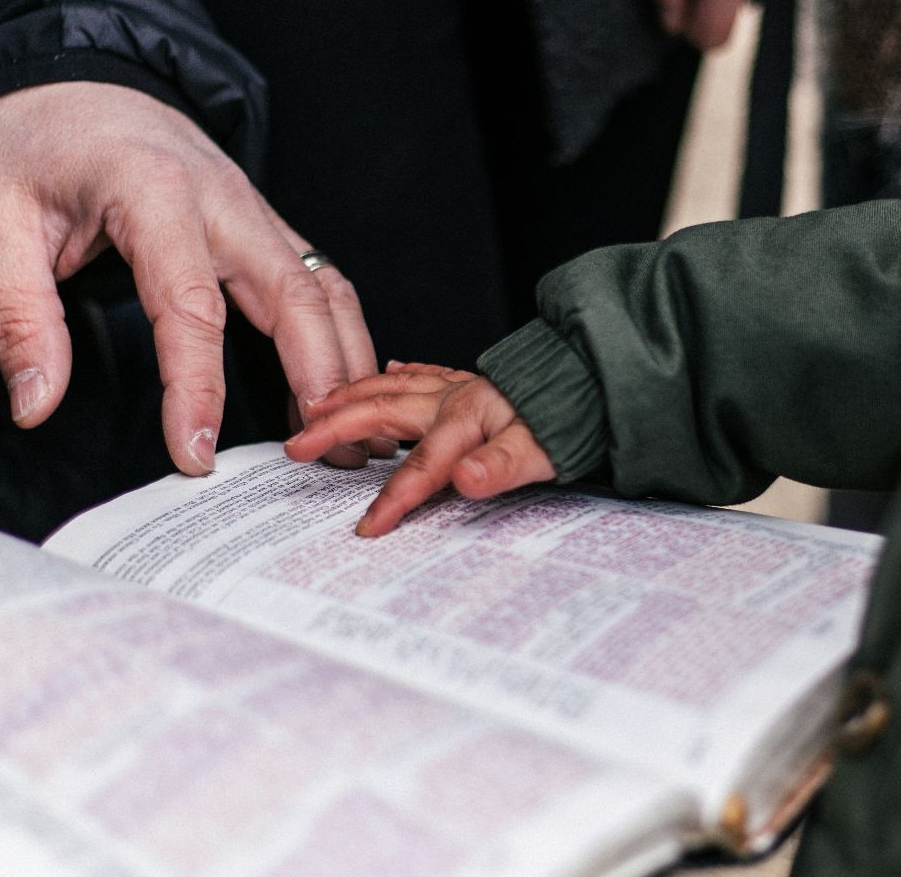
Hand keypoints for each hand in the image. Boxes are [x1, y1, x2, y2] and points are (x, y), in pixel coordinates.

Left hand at [0, 81, 384, 474]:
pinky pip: (320, 281)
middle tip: (328, 456)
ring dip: (347, 362)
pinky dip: (341, 336)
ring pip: (325, 289)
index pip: (191, 307)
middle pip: (295, 296)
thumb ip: (17, 317)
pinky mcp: (264, 223)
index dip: (197, 388)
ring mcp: (254, 209)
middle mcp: (223, 199)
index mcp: (154, 193)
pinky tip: (340, 387)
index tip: (195, 455)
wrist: (74, 73)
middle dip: (318, 379)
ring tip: (355, 436)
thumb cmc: (34, 143)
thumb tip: (36, 404)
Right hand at [285, 363, 556, 536]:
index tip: (367, 528)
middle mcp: (456, 397)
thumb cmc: (575, 418)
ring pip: (394, 386)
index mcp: (468, 418)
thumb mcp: (546, 451)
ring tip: (317, 404)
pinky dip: (400, 374)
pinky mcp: (473, 382)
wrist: (602, 380)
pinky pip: (425, 373)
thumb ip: (503, 466)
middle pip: (384, 412)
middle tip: (298, 444)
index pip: (421, 466)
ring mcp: (462, 386)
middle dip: (338, 428)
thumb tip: (466, 480)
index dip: (393, 498)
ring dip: (353, 396)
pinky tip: (390, 371)